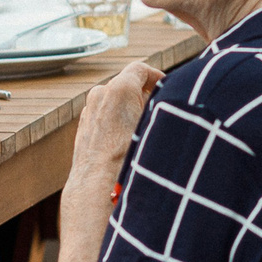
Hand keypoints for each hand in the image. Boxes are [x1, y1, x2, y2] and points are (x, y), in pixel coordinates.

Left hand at [60, 63, 163, 236]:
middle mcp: (100, 95)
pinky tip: (127, 142)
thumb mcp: (156, 127)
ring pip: (113, 101)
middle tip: (159, 111)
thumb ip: (164, 107)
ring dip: (128, 109)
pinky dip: (115, 122)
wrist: (98, 191)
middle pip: (126, 84)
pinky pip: (103, 117)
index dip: (157, 77)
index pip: (141, 69)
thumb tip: (179, 101)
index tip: (168, 89)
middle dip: (143, 95)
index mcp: (119, 89)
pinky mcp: (82, 128)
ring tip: (144, 129)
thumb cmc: (130, 161)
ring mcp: (88, 111)